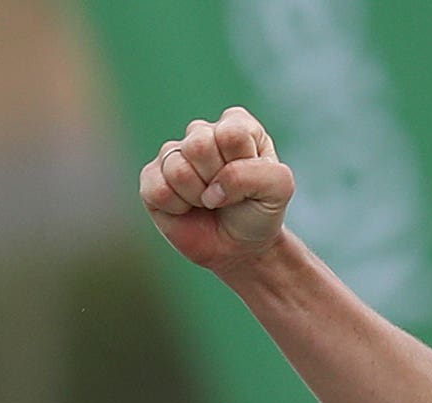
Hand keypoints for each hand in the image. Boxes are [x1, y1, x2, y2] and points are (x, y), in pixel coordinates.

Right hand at [139, 108, 294, 272]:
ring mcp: (173, 153)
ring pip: (177, 169)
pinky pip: (157, 189)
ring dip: (199, 196)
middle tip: (228, 194)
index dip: (242, 166)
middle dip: (218, 181)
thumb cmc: (260, 211)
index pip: (230, 133)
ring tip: (209, 202)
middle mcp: (202, 133)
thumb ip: (256, 174)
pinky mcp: (151, 177)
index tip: (251, 181)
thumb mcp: (279, 189)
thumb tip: (212, 187)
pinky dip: (178, 208)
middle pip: (198, 145)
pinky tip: (188, 208)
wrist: (241, 248)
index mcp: (236, 125)